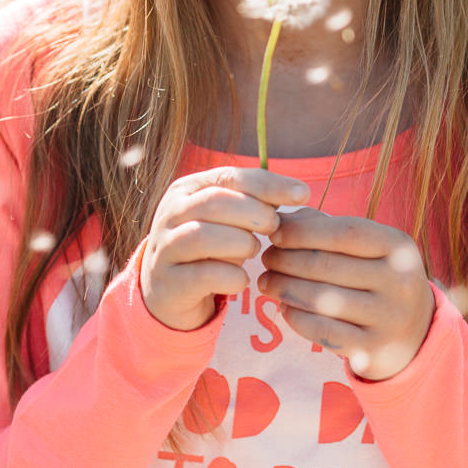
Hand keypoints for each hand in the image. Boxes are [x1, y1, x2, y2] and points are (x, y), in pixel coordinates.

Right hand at [141, 167, 309, 331]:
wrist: (168, 291)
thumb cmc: (209, 248)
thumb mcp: (228, 219)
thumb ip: (254, 202)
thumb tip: (297, 192)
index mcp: (187, 189)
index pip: (231, 176)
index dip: (270, 184)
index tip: (303, 194)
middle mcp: (170, 213)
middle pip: (215, 202)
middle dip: (255, 214)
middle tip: (274, 228)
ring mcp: (164, 247)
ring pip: (203, 236)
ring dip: (241, 244)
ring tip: (254, 250)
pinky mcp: (168, 282)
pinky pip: (204, 275)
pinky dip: (232, 277)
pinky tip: (242, 280)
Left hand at [258, 207, 435, 380]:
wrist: (416, 334)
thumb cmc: (380, 278)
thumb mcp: (371, 248)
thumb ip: (329, 227)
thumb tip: (284, 219)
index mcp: (399, 247)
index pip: (345, 232)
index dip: (304, 231)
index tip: (274, 232)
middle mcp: (399, 281)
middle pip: (328, 266)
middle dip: (286, 260)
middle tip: (266, 258)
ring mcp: (388, 318)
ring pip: (322, 299)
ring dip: (284, 287)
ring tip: (266, 281)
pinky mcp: (372, 350)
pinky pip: (322, 330)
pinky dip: (296, 317)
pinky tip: (284, 307)